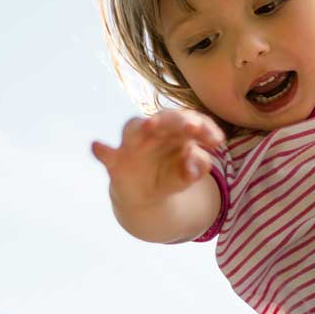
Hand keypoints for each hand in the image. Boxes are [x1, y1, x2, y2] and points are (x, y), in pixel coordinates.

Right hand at [90, 110, 223, 214]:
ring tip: (151, 126)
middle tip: (192, 127)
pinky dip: (101, 150)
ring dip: (143, 127)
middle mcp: (155, 130)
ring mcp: (133, 144)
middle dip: (178, 121)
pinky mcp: (116, 161)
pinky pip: (106, 154)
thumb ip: (194, 169)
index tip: (217, 141)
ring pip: (135, 128)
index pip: (193, 122)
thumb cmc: (171, 176)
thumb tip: (193, 166)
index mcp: (178, 130)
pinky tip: (96, 146)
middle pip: (166, 119)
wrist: (145, 194)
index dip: (205, 129)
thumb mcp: (187, 175)